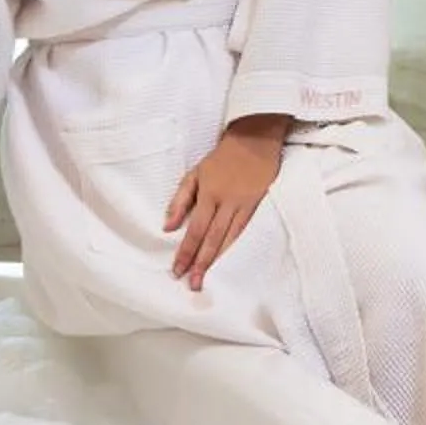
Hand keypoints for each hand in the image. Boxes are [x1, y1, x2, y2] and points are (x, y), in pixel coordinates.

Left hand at [167, 116, 285, 291]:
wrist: (254, 140)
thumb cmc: (221, 158)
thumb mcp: (194, 173)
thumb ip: (180, 200)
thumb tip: (168, 227)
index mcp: (208, 194)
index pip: (194, 229)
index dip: (186, 252)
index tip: (177, 271)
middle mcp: (226, 202)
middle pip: (211, 238)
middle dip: (201, 263)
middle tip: (192, 285)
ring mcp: (244, 204)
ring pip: (229, 238)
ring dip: (217, 260)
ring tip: (207, 278)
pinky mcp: (257, 204)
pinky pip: (244, 231)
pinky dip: (234, 247)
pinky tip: (227, 260)